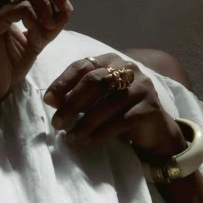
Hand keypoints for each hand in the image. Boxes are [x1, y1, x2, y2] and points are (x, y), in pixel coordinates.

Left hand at [43, 53, 185, 160]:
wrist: (154, 129)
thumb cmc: (120, 110)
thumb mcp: (96, 100)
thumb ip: (77, 96)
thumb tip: (52, 100)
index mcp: (111, 61)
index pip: (82, 66)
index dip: (63, 82)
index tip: (48, 101)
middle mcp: (128, 69)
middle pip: (94, 82)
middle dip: (72, 104)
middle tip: (57, 123)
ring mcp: (142, 87)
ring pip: (107, 104)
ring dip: (85, 123)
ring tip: (71, 138)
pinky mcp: (150, 107)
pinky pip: (122, 121)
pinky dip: (102, 132)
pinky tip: (89, 141)